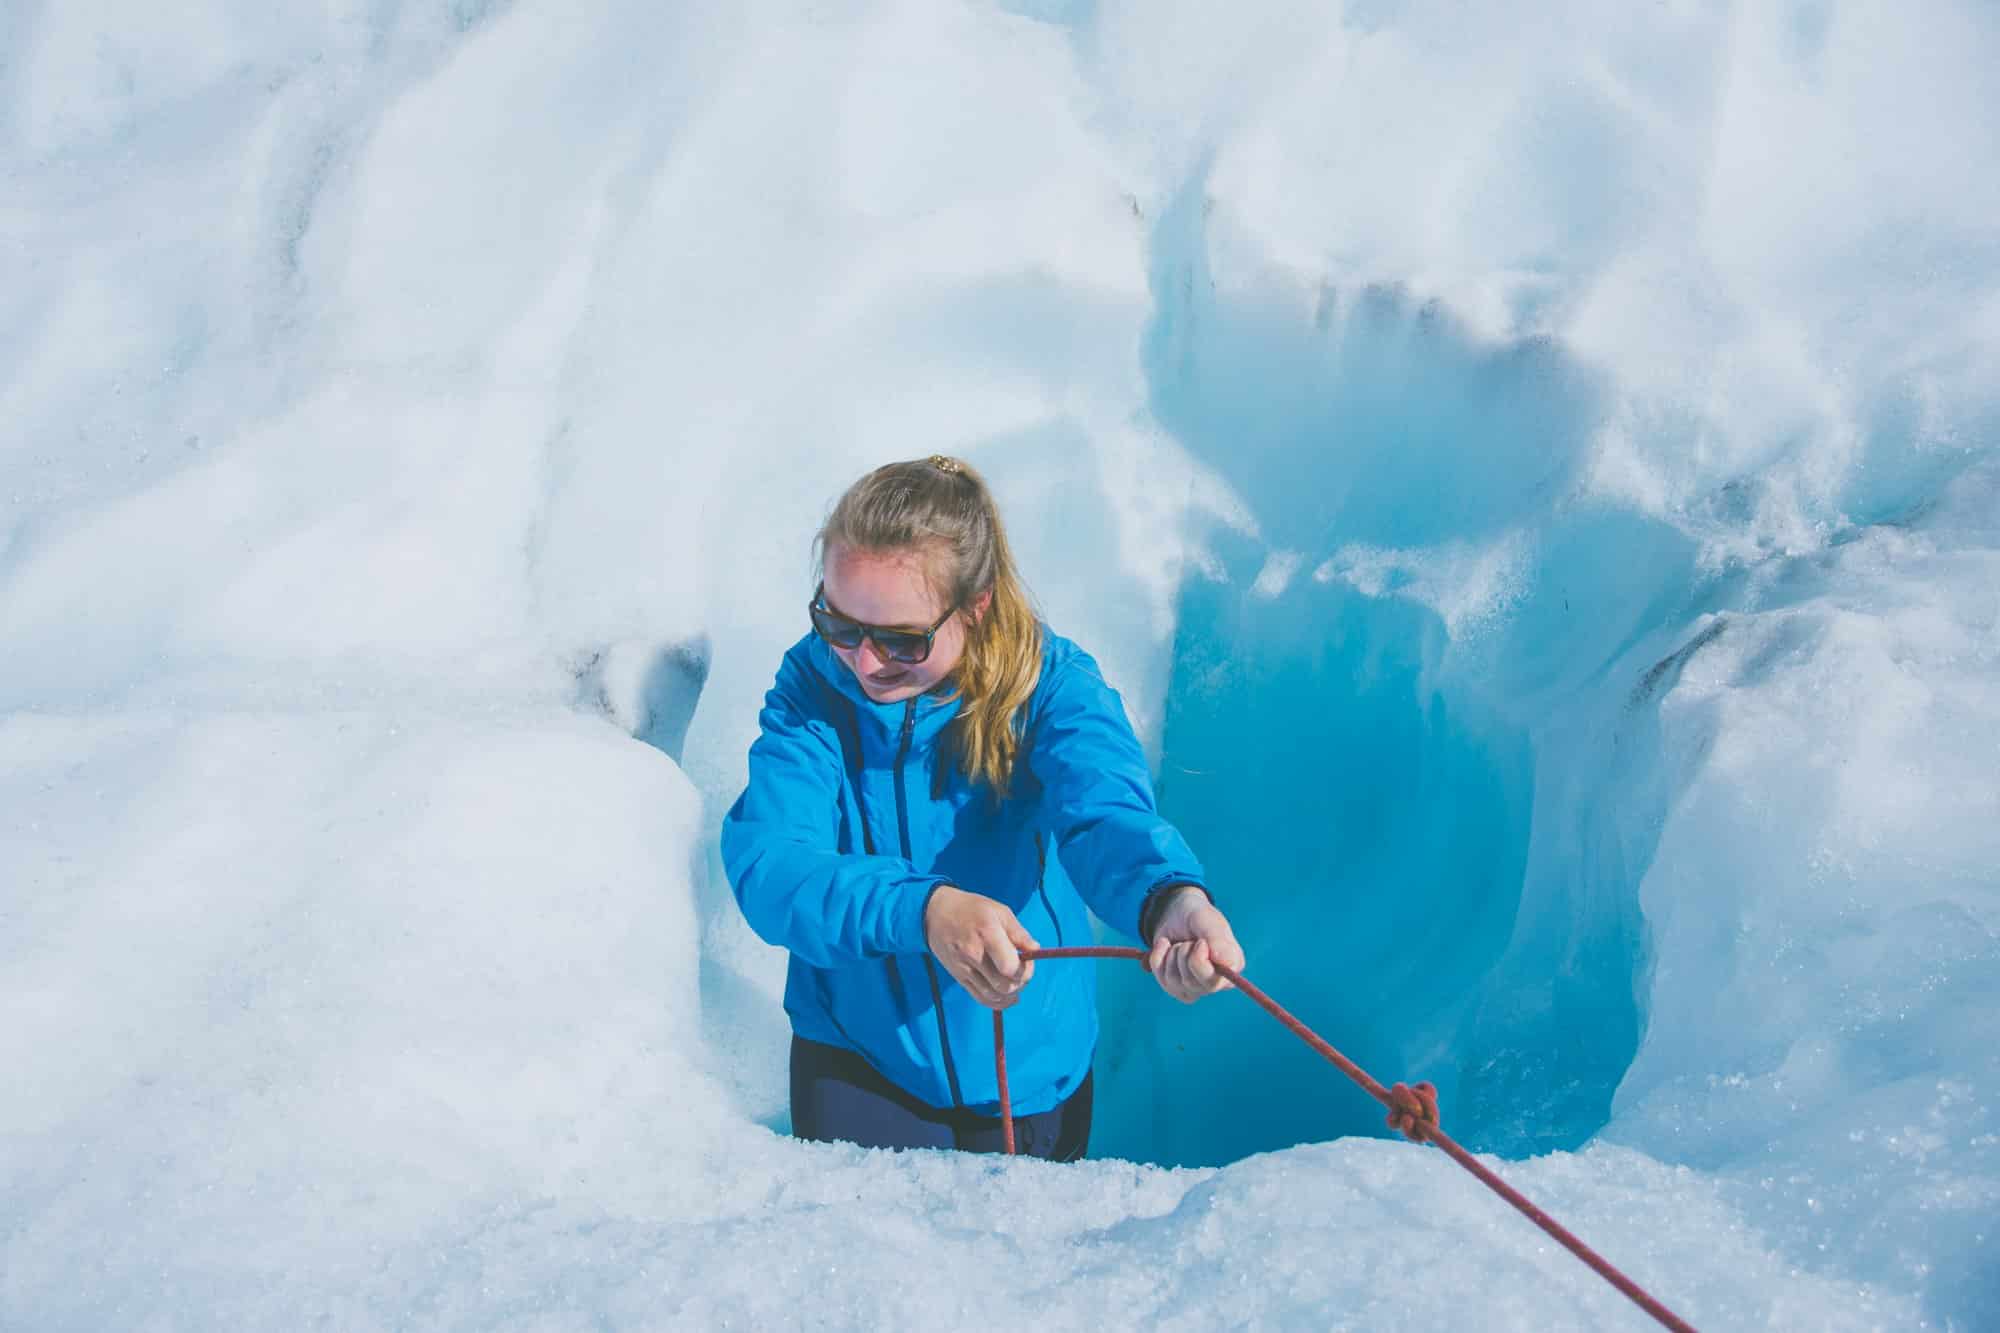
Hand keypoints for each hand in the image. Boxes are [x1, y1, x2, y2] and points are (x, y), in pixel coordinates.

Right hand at [924, 886, 1037, 1009]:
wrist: (936, 913)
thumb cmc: (972, 909)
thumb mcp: (999, 911)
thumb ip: (1019, 933)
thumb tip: (1036, 951)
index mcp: (987, 934)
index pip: (1010, 967)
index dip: (1025, 970)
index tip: (1027, 961)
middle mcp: (974, 954)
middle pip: (1004, 985)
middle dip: (1020, 982)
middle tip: (1021, 972)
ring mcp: (964, 968)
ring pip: (994, 995)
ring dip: (1010, 994)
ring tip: (1015, 982)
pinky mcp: (958, 977)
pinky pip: (980, 998)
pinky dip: (997, 1002)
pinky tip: (1006, 996)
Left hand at [1145, 886, 1243, 1002]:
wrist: (1178, 913)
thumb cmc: (1199, 917)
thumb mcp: (1208, 921)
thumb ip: (1218, 941)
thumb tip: (1226, 963)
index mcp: (1232, 967)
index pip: (1214, 981)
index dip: (1199, 961)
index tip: (1200, 941)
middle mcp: (1216, 982)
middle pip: (1191, 982)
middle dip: (1183, 954)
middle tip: (1189, 940)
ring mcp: (1194, 987)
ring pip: (1173, 981)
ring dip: (1172, 954)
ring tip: (1180, 943)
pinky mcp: (1174, 987)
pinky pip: (1159, 975)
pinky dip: (1159, 954)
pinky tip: (1167, 945)